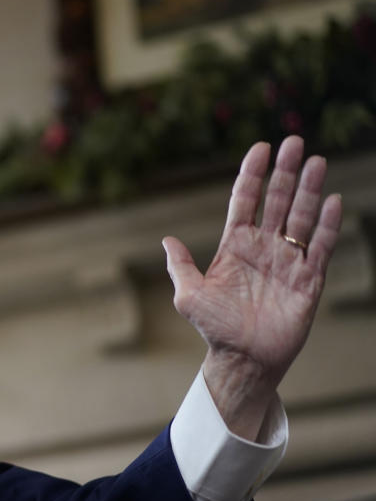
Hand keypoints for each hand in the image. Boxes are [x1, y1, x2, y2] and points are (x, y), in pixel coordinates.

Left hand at [162, 136, 341, 438]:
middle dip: (286, 172)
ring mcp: (288, 261)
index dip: (252, 174)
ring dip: (310, 190)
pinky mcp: (308, 280)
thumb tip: (167, 240)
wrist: (242, 359)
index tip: (261, 147)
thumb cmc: (214, 328)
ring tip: (317, 161)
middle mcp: (264, 247)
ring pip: (302, 218)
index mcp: (235, 245)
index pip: (245, 200)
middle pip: (278, 201)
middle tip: (295, 142)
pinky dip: (327, 225)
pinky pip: (321, 248)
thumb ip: (181, 266)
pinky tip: (332, 201)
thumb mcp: (189, 296)